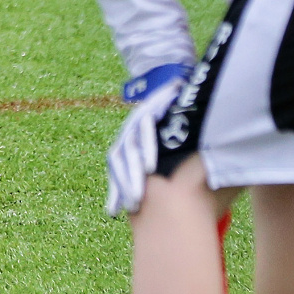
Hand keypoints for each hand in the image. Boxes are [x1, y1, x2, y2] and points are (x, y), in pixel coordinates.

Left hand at [105, 72, 189, 217]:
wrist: (177, 79)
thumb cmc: (178, 122)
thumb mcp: (169, 149)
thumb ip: (165, 172)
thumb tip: (171, 203)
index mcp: (131, 141)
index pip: (118, 168)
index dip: (115, 188)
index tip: (115, 213)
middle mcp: (130, 130)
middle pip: (121, 161)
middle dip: (124, 185)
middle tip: (131, 208)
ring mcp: (138, 118)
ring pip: (130, 148)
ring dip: (133, 173)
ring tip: (138, 196)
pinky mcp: (150, 106)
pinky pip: (145, 130)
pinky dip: (146, 149)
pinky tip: (151, 167)